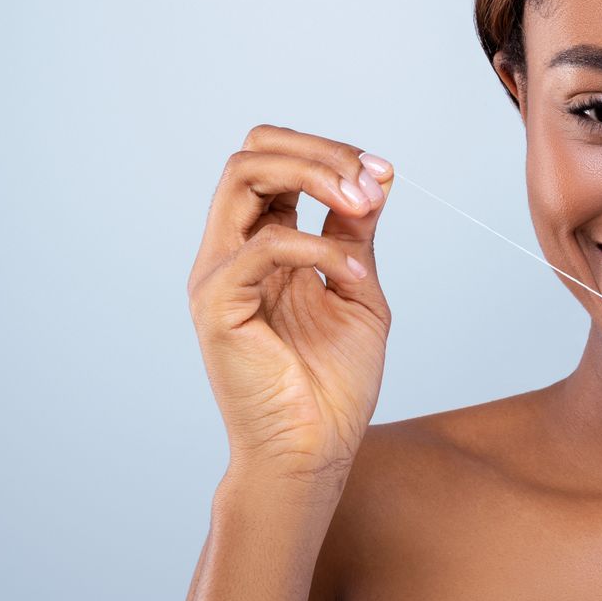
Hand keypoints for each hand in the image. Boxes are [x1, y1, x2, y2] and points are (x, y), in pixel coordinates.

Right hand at [185, 124, 395, 487]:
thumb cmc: (333, 383)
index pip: (274, 161)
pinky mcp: (219, 305)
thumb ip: (356, 233)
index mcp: (262, 244)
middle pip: (251, 154)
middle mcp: (231, 251)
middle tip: (370, 177)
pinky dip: (317, 246)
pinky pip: (262, 245)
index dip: (327, 152)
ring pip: (242, 178)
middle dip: (318, 150)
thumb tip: (377, 175)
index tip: (382, 172)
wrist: (316, 450)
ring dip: (312, 174)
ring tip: (360, 202)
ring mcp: (218, 275)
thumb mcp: (357, 289)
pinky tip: (348, 273)